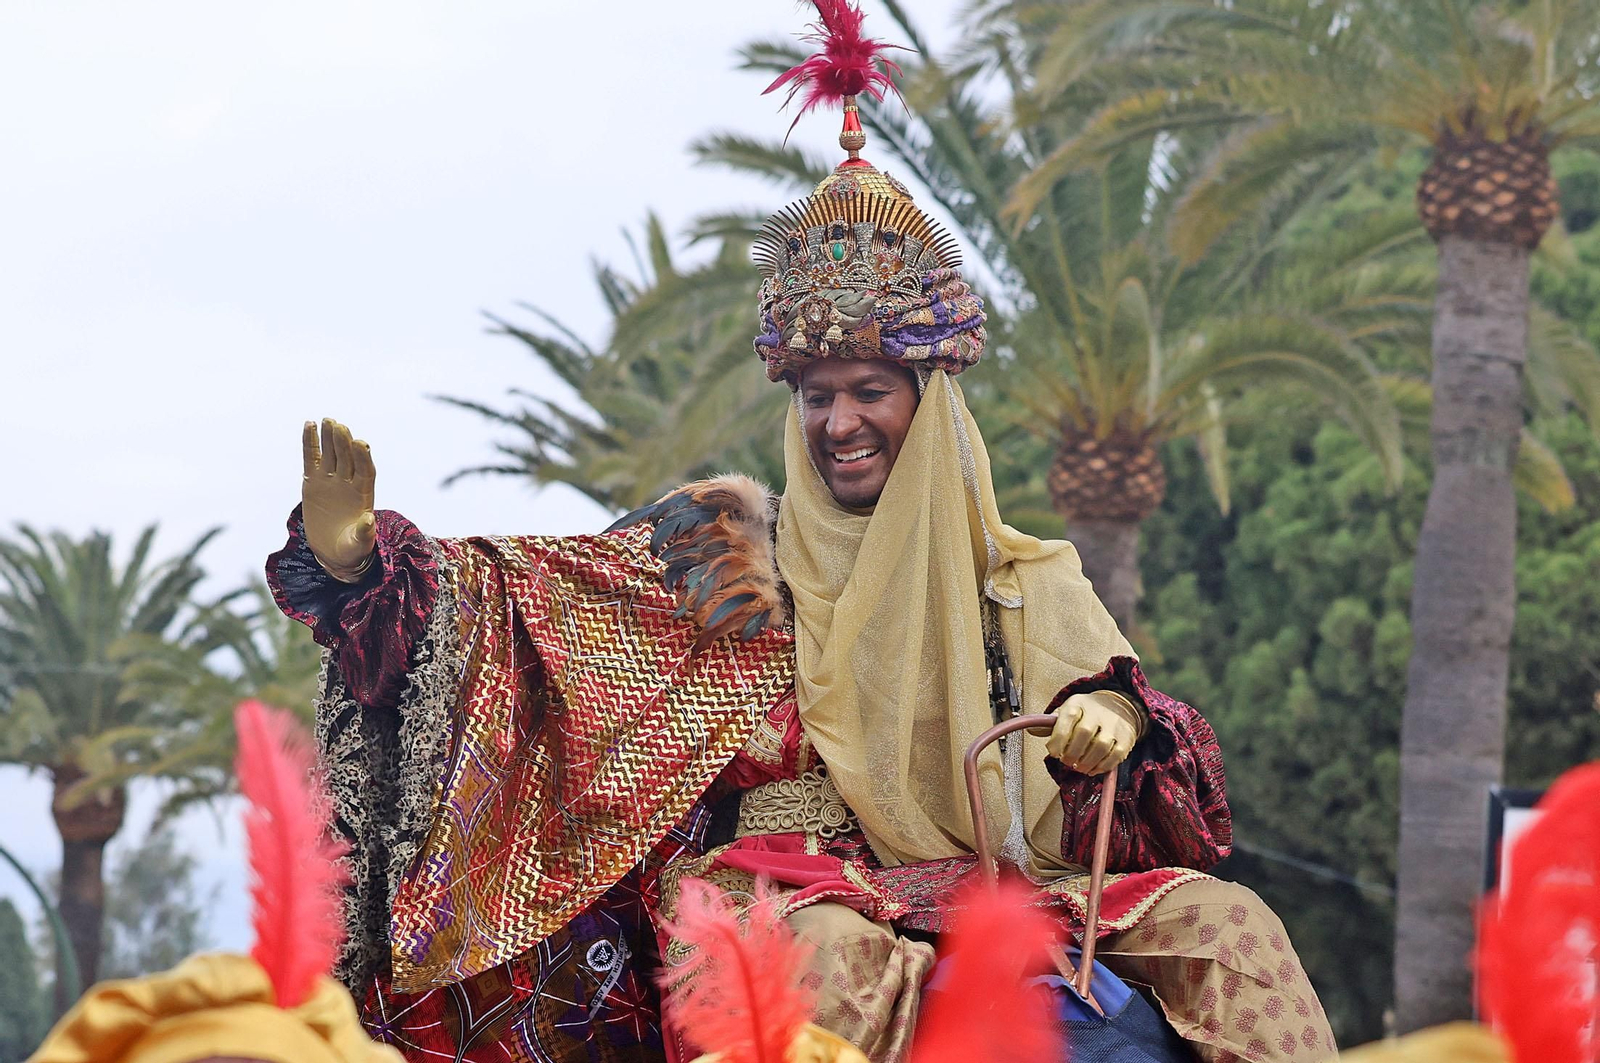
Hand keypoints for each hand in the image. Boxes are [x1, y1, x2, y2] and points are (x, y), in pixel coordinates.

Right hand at [301, 418, 376, 581]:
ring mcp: (331, 479)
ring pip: (331, 453)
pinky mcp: (313, 481)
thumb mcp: (359, 544)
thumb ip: (364, 533)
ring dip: (329, 437)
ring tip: (326, 420)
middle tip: (339, 426)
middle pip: (348, 457)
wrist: (334, 551)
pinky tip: (308, 425)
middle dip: (344, 442)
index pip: (365, 471)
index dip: (363, 458)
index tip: (361, 443)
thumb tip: (369, 520)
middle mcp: (349, 482)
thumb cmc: (352, 549)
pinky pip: (312, 458)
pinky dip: (310, 442)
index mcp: (364, 494)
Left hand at [1046, 690, 1144, 775]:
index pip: (1068, 719)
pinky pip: (1114, 756)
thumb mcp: (1067, 710)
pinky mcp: (1126, 739)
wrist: (1118, 705)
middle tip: (1067, 761)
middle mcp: (1097, 713)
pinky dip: (1102, 766)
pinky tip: (1092, 769)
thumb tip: (1032, 730)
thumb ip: (1050, 723)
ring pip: (1100, 746)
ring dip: (1086, 762)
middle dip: (1072, 753)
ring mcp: (1113, 726)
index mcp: (1078, 704)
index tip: (1054, 752)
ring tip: (1078, 767)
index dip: (1058, 739)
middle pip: (1084, 734)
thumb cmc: (1087, 712)